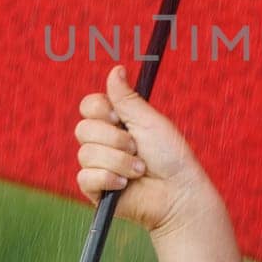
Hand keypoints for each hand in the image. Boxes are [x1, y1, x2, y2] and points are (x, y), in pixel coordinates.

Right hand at [75, 63, 215, 236]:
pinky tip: (126, 184)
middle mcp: (104, 142)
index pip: (89, 106)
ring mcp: (98, 166)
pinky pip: (85, 178)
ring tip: (140, 170)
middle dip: (114, 139)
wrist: (178, 192)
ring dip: (119, 162)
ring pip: (86, 154)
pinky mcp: (95, 189)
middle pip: (83, 129)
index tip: (120, 118)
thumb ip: (126, 98)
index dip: (100, 110)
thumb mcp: (149, 121)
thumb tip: (116, 68)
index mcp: (115, 123)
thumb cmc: (170, 156)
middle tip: (137, 148)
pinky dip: (108, 179)